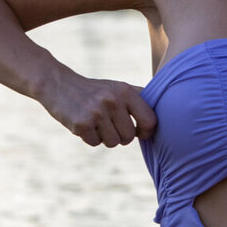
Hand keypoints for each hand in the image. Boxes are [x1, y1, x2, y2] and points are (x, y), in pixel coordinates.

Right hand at [37, 68, 156, 147]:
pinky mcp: (81, 123)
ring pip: (113, 143)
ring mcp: (96, 112)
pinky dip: (90, 138)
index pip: (150, 121)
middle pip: (129, 137)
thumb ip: (140, 99)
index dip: (147, 132)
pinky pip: (95, 143)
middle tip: (109, 124)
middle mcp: (113, 101)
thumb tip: (169, 115)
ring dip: (105, 138)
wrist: (57, 84)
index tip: (141, 132)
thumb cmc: (95, 90)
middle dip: (120, 136)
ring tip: (96, 123)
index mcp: (126, 91)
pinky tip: (84, 124)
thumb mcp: (119, 87)